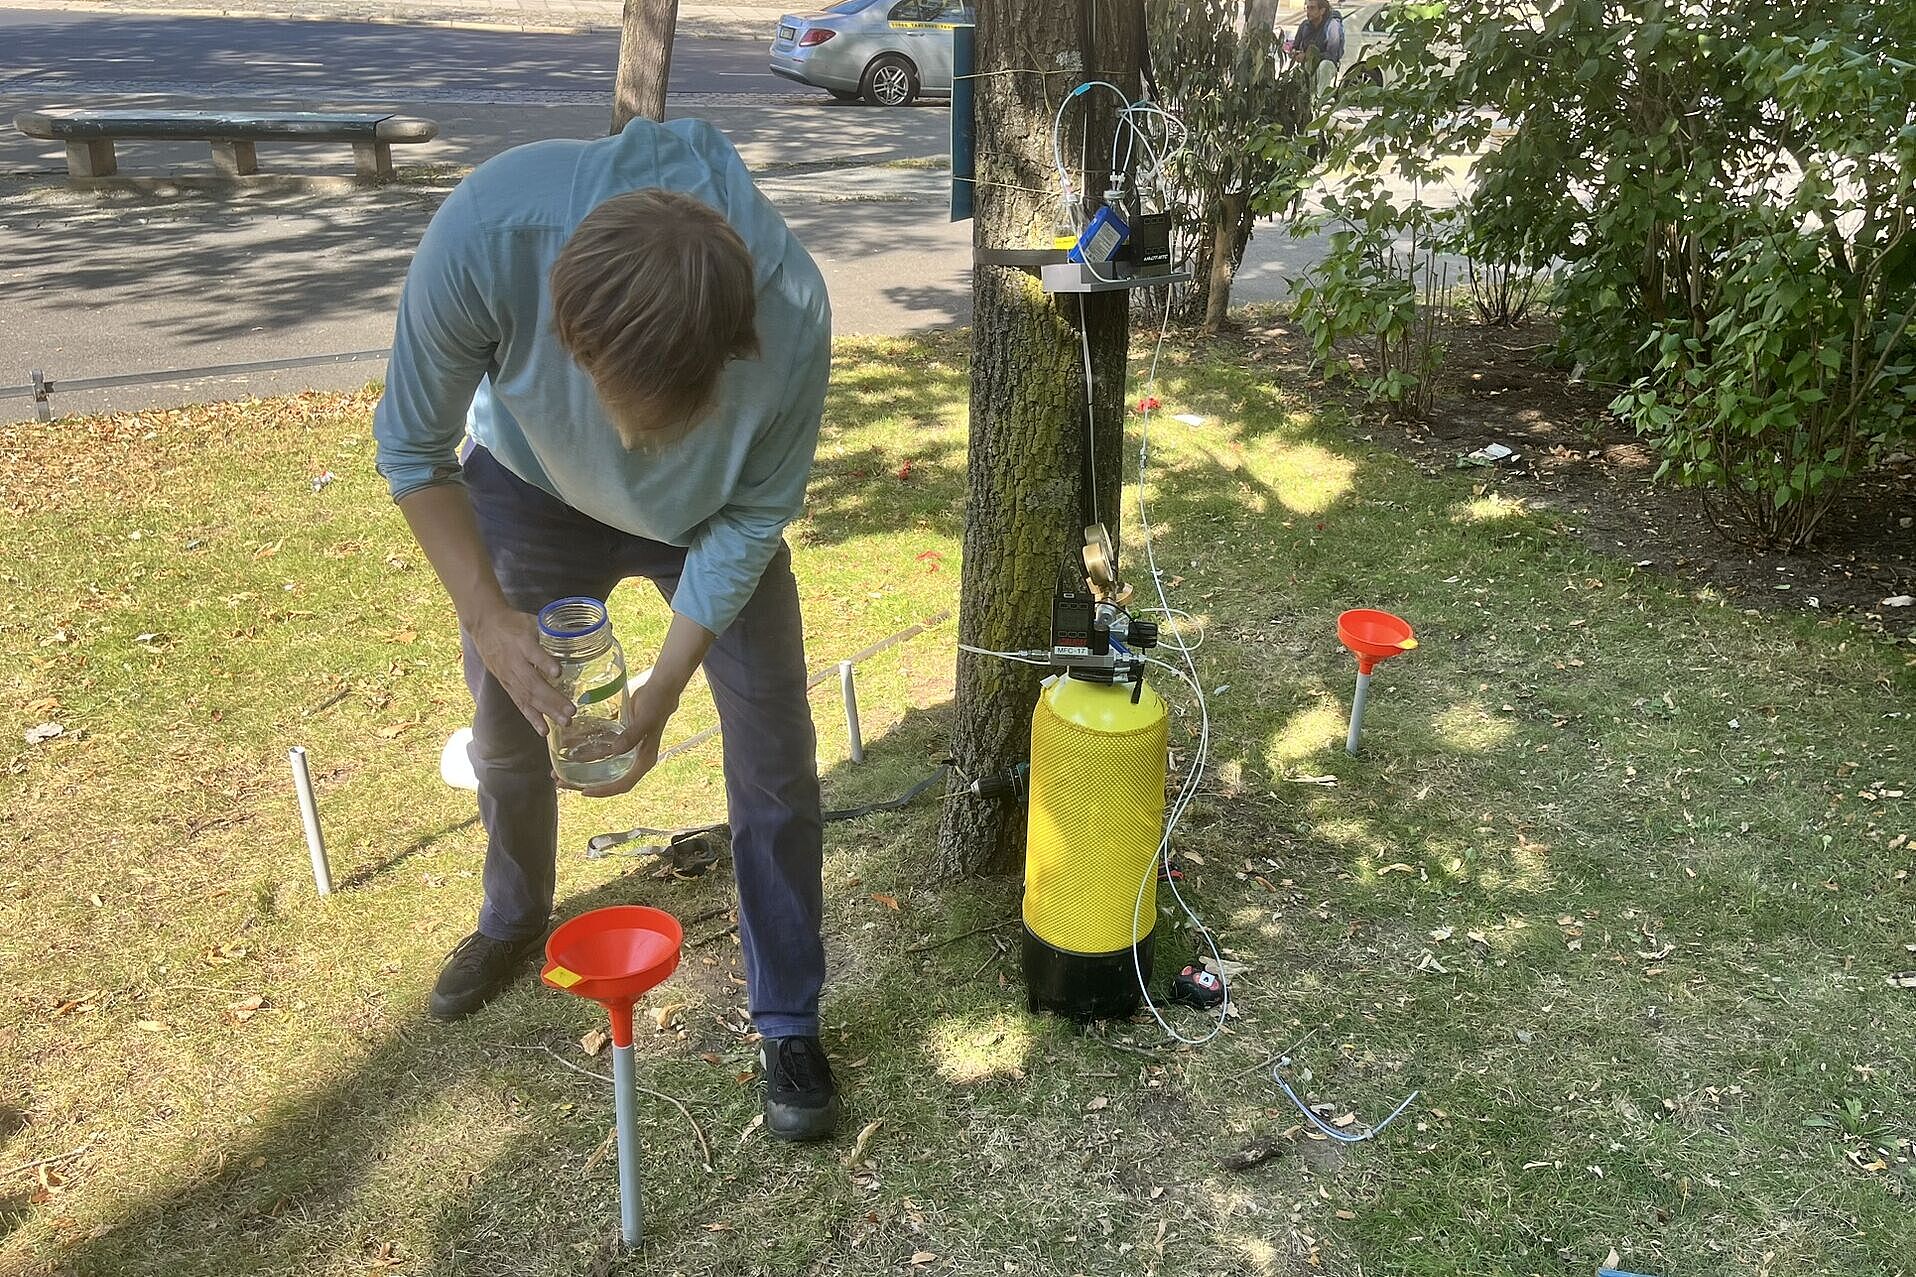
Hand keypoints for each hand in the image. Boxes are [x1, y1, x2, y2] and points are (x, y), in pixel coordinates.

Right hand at [470, 608, 570, 734]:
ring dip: (547, 711)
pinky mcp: (506, 685)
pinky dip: (532, 718)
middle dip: (552, 698)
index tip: (558, 672)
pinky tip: (544, 730)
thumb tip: (583, 635)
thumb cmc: (513, 623)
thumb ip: (553, 632)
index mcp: (521, 641)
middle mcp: (514, 661)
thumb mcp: (532, 621)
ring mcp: (509, 676)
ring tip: (565, 722)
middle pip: (532, 682)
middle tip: (571, 710)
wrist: (484, 626)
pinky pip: (519, 703)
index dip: (544, 662)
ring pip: (528, 696)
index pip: (533, 653)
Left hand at [558, 685, 677, 797]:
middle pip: (608, 778)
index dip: (603, 791)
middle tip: (560, 781)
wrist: (661, 686)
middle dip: (583, 782)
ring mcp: (625, 748)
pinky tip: (568, 746)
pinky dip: (584, 749)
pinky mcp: (619, 737)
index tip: (583, 791)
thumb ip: (632, 736)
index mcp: (644, 760)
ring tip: (558, 769)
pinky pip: (600, 748)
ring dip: (580, 768)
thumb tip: (615, 751)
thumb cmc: (657, 703)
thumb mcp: (645, 719)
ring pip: (601, 764)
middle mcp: (634, 758)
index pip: (623, 784)